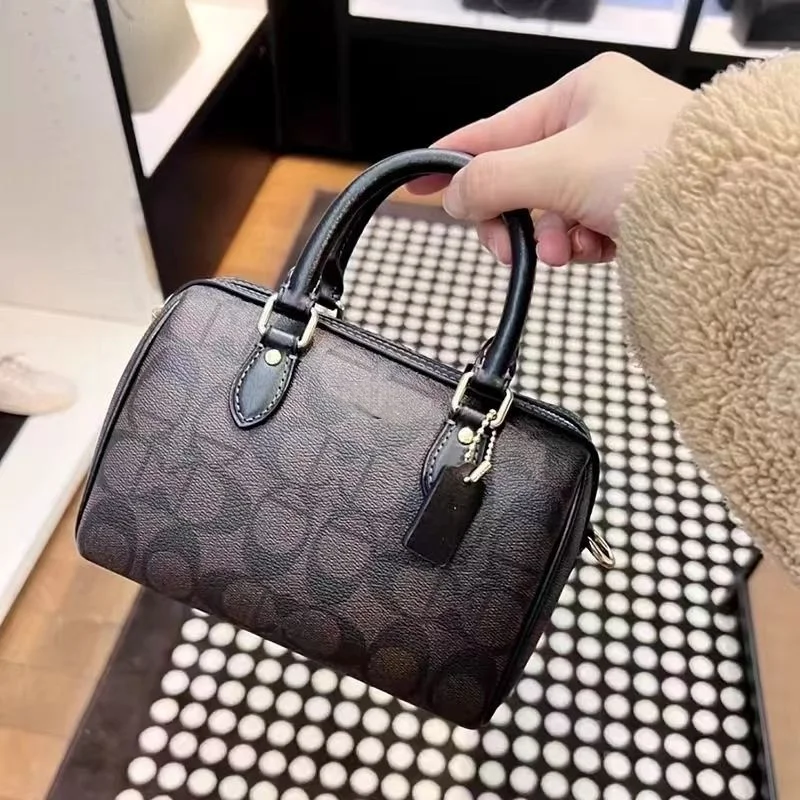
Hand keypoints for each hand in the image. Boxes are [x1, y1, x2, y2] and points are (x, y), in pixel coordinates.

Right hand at [408, 52, 691, 265]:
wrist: (728, 210)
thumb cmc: (660, 166)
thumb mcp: (557, 167)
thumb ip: (493, 180)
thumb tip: (453, 195)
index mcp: (580, 93)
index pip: (495, 129)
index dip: (454, 159)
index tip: (418, 181)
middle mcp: (597, 125)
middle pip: (521, 178)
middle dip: (517, 219)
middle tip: (509, 246)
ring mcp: (613, 166)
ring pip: (549, 211)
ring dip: (550, 238)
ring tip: (569, 249)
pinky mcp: (627, 203)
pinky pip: (579, 229)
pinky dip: (579, 246)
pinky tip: (594, 250)